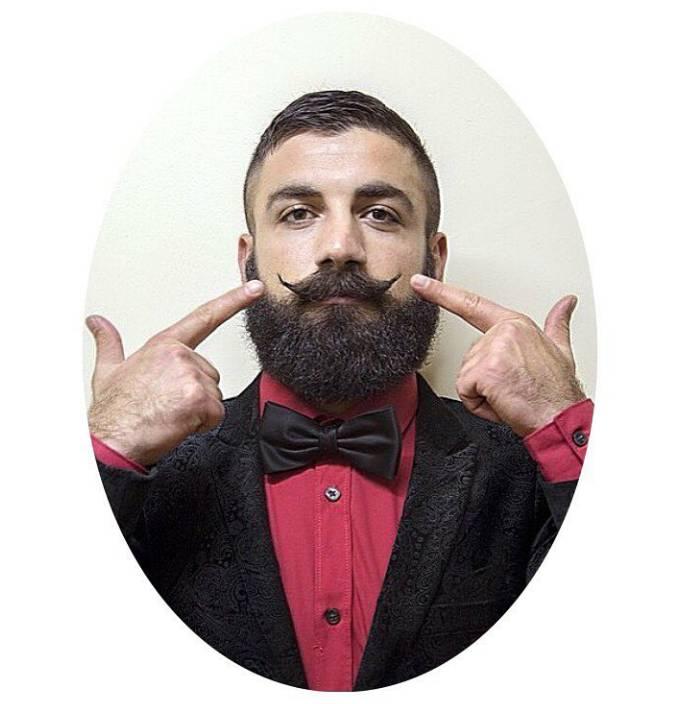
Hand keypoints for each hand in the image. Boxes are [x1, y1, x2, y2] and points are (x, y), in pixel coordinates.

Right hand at [86, 281, 264, 465]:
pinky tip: (178, 423)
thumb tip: (97, 323)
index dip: (233, 300)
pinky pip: (216, 413)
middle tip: (167, 403)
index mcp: (164, 345)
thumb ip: (109, 342)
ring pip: (214, 394)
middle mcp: (181, 356)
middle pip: (210, 373)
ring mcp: (192, 376)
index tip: (254, 288)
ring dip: (198, 409)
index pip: (205, 317)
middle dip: (195, 391)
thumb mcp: (108, 370)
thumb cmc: (114, 410)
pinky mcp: (200, 399)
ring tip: (170, 413)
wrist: (114, 440)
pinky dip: (202, 423)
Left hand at [411, 275, 584, 436]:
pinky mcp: (484, 371)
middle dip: (484, 378)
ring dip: (482, 393)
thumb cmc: (558, 390)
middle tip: (512, 386)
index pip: (471, 304)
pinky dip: (479, 404)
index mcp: (515, 324)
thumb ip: (556, 323)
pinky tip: (501, 403)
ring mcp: (492, 350)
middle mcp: (502, 332)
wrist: (561, 417)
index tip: (419, 283)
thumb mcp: (560, 350)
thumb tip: (566, 303)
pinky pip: (464, 390)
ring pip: (465, 375)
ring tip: (509, 395)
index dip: (441, 293)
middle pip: (468, 357)